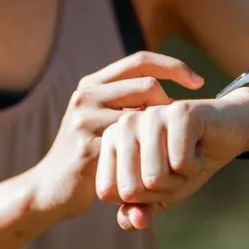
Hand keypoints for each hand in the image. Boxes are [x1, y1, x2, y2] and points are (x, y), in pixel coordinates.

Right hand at [29, 51, 205, 221]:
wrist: (50, 189)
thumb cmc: (85, 155)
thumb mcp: (99, 120)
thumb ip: (123, 101)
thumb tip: (164, 85)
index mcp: (91, 84)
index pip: (141, 60)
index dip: (174, 66)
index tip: (199, 82)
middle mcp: (85, 96)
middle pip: (148, 85)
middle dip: (171, 107)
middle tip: (177, 132)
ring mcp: (84, 120)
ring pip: (145, 115)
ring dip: (163, 133)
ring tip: (167, 151)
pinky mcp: (88, 148)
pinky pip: (135, 144)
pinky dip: (152, 155)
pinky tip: (155, 168)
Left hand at [95, 86, 248, 230]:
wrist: (227, 133)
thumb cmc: (185, 163)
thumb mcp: (159, 195)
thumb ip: (137, 213)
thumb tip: (133, 223)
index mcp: (110, 141)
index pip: (108, 192)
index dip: (139, 198)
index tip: (155, 179)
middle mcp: (124, 124)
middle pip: (130, 189)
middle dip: (160, 191)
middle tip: (175, 169)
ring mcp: (150, 115)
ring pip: (154, 179)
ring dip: (179, 180)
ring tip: (187, 158)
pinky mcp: (179, 112)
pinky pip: (181, 164)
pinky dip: (196, 166)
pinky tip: (199, 148)